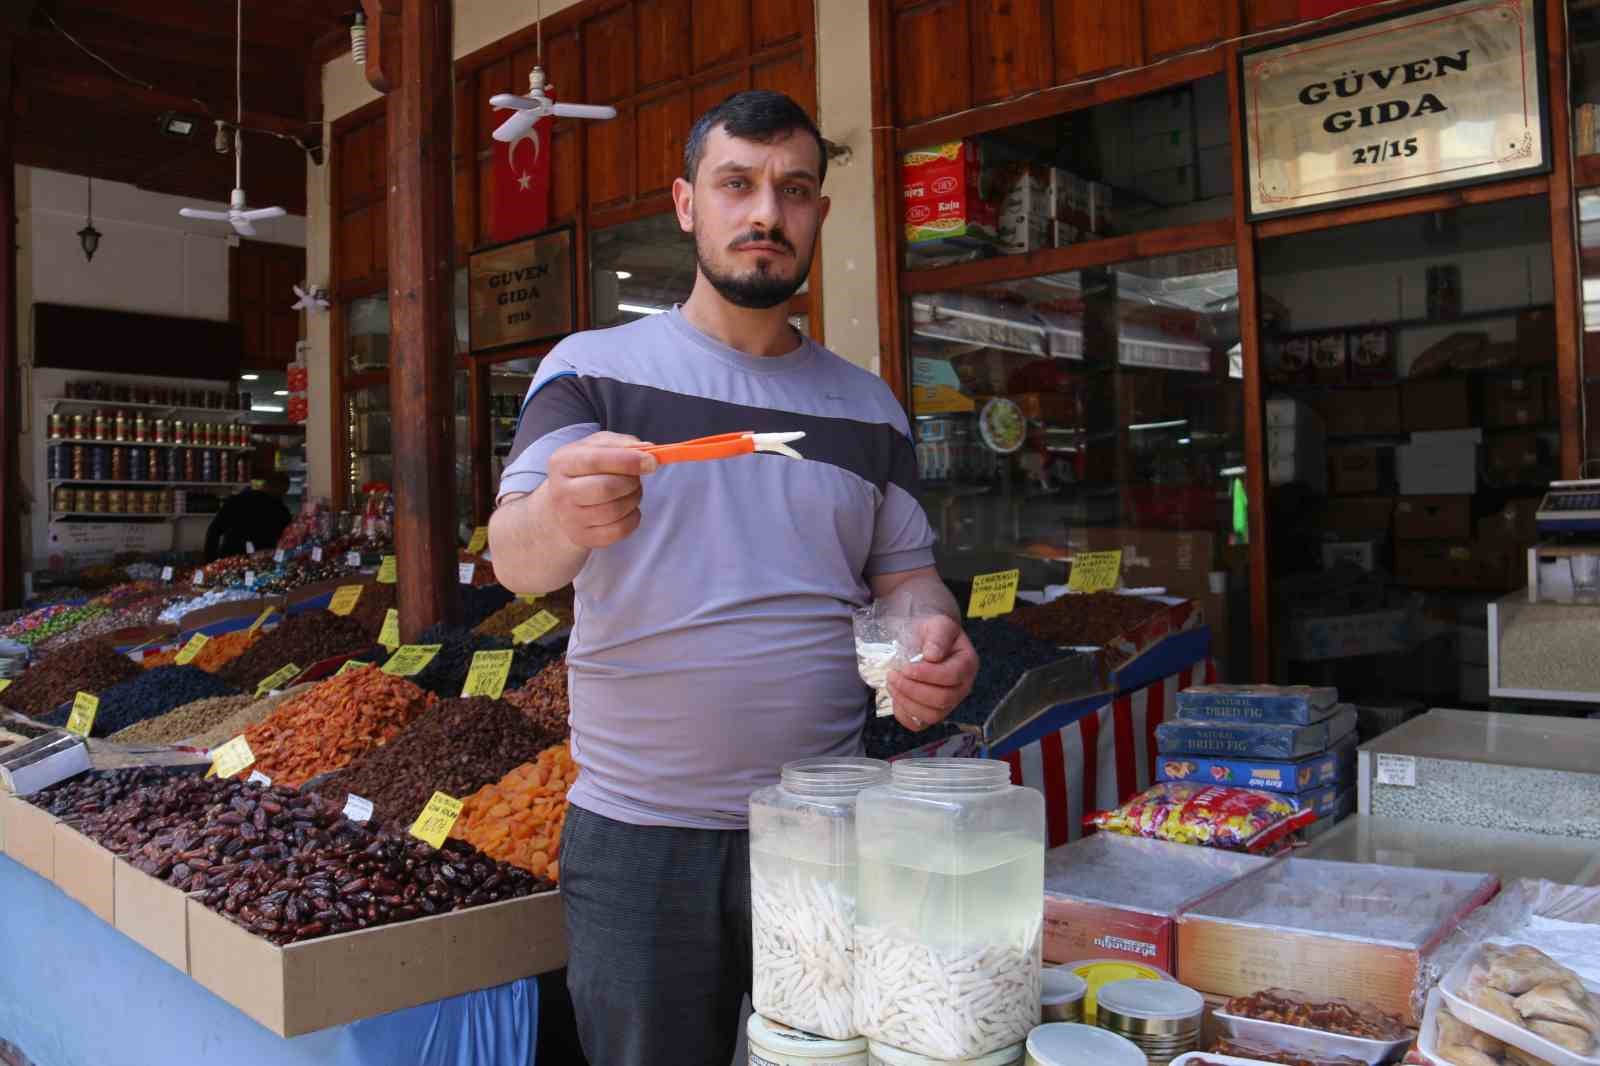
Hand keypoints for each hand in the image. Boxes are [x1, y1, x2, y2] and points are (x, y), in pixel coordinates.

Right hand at [546, 432, 657, 548]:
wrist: (564, 503)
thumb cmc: (587, 470)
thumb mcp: (597, 447)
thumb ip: (621, 444)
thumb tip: (648, 450)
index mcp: (562, 462)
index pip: (596, 460)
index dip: (628, 461)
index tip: (652, 462)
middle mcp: (561, 491)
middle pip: (606, 488)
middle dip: (632, 482)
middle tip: (637, 479)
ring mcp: (569, 518)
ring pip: (615, 510)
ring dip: (634, 499)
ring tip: (631, 492)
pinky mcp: (582, 537)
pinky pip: (619, 530)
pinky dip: (633, 518)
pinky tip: (628, 509)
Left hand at [887, 614, 977, 732]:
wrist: (923, 641)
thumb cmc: (931, 633)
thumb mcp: (937, 624)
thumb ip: (937, 636)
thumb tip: (932, 655)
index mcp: (967, 664)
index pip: (951, 676)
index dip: (927, 675)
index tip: (905, 667)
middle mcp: (962, 687)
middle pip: (942, 700)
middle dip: (913, 689)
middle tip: (893, 675)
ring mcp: (949, 703)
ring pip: (932, 715)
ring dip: (907, 702)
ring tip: (892, 684)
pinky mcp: (933, 713)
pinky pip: (920, 724)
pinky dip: (904, 715)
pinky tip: (896, 698)